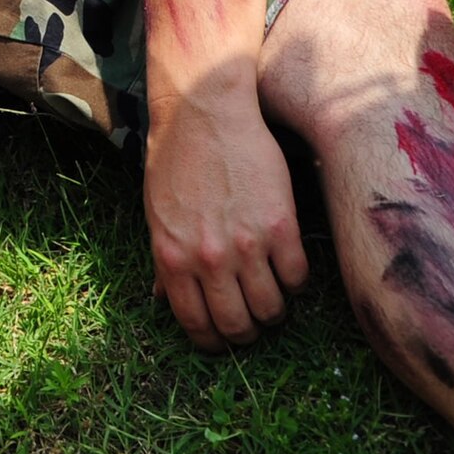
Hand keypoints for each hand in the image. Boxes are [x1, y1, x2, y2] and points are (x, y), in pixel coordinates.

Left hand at [143, 91, 308, 351]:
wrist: (204, 111)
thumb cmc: (174, 159)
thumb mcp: (156, 213)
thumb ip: (163, 261)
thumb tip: (162, 300)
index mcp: (172, 257)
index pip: (196, 324)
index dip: (212, 341)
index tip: (222, 341)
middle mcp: (209, 258)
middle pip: (238, 325)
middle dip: (247, 332)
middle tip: (253, 321)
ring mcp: (247, 244)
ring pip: (272, 309)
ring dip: (274, 310)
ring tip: (272, 294)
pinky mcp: (281, 225)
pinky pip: (298, 277)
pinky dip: (296, 281)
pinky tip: (287, 266)